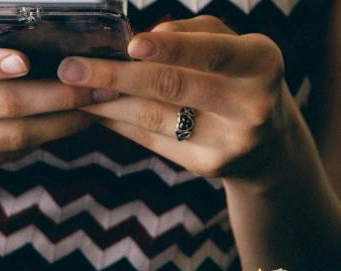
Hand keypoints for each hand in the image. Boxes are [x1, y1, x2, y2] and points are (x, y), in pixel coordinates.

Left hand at [58, 16, 298, 181]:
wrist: (270, 142)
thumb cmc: (239, 75)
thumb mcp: (229, 44)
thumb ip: (189, 34)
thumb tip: (138, 46)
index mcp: (261, 63)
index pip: (210, 53)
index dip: (169, 49)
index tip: (129, 44)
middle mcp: (252, 106)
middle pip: (173, 88)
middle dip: (116, 75)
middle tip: (71, 69)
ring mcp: (231, 142)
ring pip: (156, 118)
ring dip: (108, 102)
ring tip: (74, 89)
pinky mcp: (210, 166)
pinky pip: (154, 140)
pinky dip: (121, 123)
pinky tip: (97, 110)